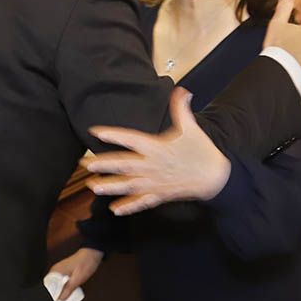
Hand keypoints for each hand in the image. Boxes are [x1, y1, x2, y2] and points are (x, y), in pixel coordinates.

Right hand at [48, 248, 103, 300]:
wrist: (93, 254)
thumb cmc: (85, 263)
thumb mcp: (77, 278)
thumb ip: (68, 288)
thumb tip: (60, 299)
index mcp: (55, 272)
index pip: (47, 287)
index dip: (49, 297)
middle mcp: (56, 273)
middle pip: (52, 290)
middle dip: (58, 300)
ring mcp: (61, 274)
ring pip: (58, 290)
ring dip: (64, 298)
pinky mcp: (66, 276)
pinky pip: (64, 287)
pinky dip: (68, 294)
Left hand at [84, 87, 230, 215]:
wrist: (215, 177)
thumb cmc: (202, 151)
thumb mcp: (191, 127)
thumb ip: (181, 109)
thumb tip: (181, 90)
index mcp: (157, 147)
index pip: (130, 139)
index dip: (113, 135)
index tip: (96, 132)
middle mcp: (152, 165)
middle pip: (124, 165)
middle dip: (104, 165)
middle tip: (85, 164)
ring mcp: (155, 182)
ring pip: (128, 185)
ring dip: (110, 187)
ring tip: (93, 187)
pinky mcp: (160, 194)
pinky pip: (142, 202)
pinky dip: (129, 207)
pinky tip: (115, 210)